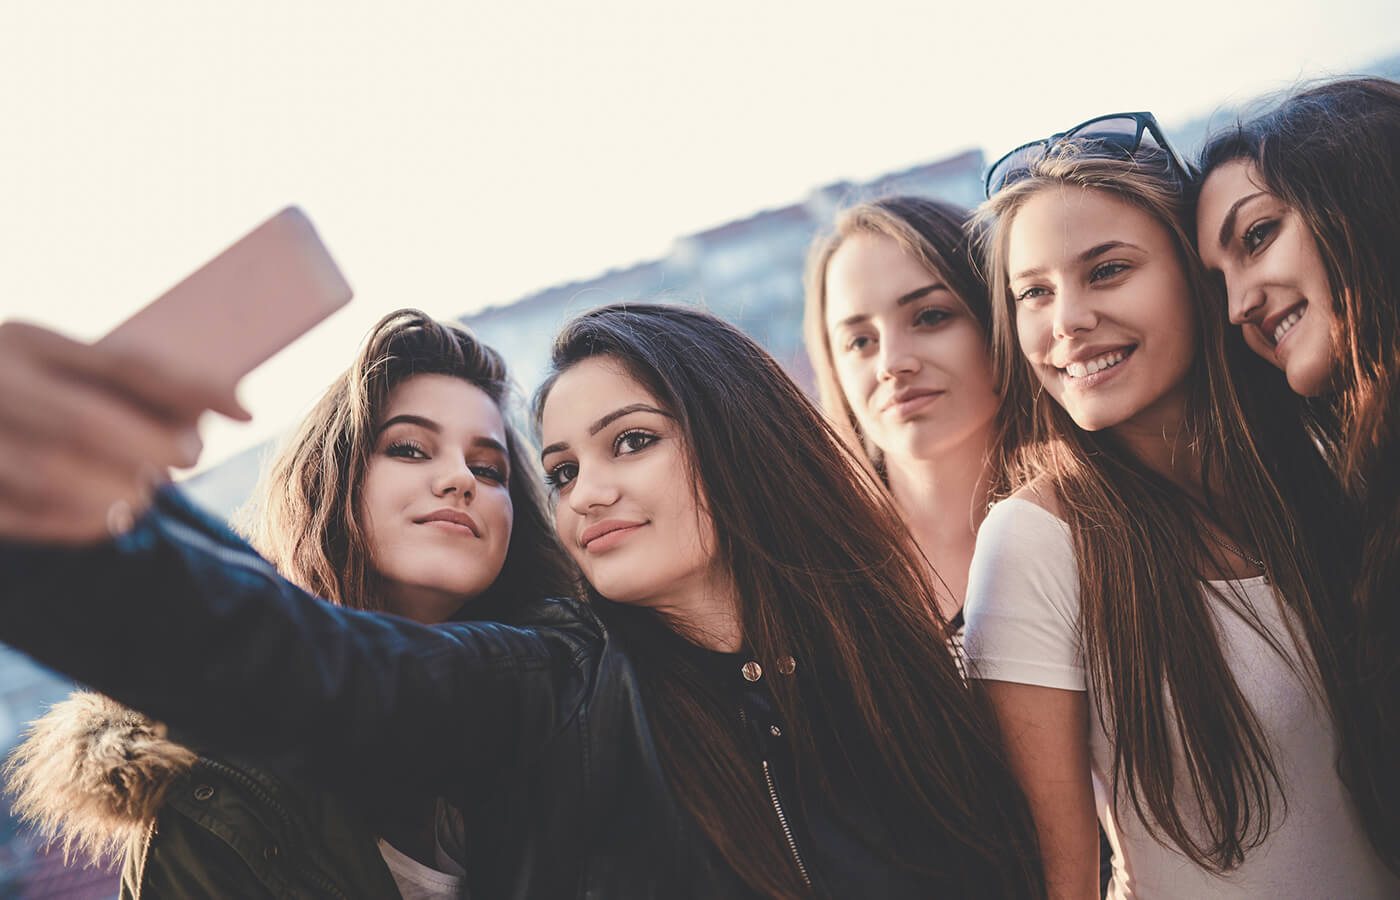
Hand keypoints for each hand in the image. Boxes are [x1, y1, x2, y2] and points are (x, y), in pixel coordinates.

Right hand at [0, 321, 250, 543]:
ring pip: (56, 475)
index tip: (246, 410)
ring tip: (142, 491)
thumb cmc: (22, 393)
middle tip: (188, 457)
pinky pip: (25, 515)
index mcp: (22, 339)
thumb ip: (118, 385)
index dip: (192, 388)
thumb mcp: (53, 367)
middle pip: (88, 423)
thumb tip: (221, 408)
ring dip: (119, 492)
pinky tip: (108, 517)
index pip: (124, 364)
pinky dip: (80, 522)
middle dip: (154, 449)